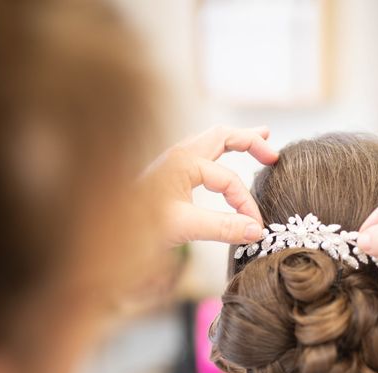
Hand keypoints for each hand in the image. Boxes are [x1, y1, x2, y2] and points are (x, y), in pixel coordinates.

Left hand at [149, 126, 277, 245]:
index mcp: (184, 161)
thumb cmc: (137, 225)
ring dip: (236, 141)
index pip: (229, 179)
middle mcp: (180, 155)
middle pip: (223, 136)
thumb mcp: (184, 226)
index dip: (246, 203)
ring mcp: (174, 162)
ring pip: (212, 141)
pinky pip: (203, 154)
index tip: (255, 228)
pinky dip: (221, 152)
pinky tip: (225, 157)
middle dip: (250, 142)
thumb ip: (222, 228)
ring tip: (260, 136)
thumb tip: (256, 231)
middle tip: (273, 155)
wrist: (105, 230)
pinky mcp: (170, 174)